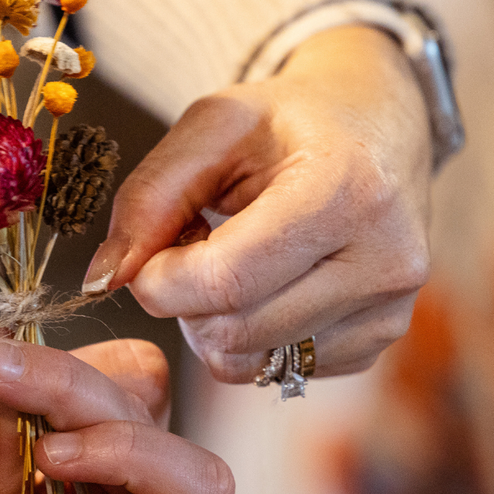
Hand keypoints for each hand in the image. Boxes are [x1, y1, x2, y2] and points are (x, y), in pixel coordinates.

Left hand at [85, 25, 432, 381]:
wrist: (377, 125)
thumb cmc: (287, 122)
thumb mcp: (211, 127)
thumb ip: (148, 197)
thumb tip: (103, 279)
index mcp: (346, 190)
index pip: (224, 281)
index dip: (159, 279)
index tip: (147, 252)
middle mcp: (385, 259)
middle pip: (233, 330)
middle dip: (183, 300)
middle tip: (191, 245)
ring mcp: (390, 310)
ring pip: (249, 363)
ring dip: (211, 322)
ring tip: (228, 260)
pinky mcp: (379, 342)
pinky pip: (275, 371)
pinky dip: (248, 335)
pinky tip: (264, 283)